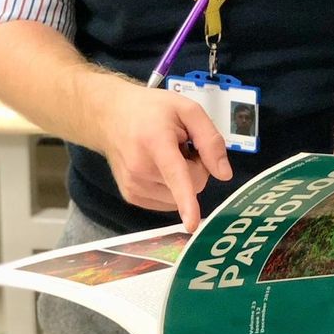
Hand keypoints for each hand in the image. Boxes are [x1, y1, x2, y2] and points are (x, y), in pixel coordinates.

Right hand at [97, 81, 231, 232]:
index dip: (186, 200)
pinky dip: (170, 188)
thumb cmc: (150, 110)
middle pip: (192, 186)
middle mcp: (141, 169)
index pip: (175, 174)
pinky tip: (158, 167)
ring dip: (182, 180)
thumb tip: (224, 174)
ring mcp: (133, 186)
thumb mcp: (186, 109)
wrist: (109, 116)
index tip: (191, 224)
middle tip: (182, 146)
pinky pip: (167, 202)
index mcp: (156, 142)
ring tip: (165, 155)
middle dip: (196, 168)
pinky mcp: (131, 197)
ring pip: (180, 197)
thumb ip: (209, 139)